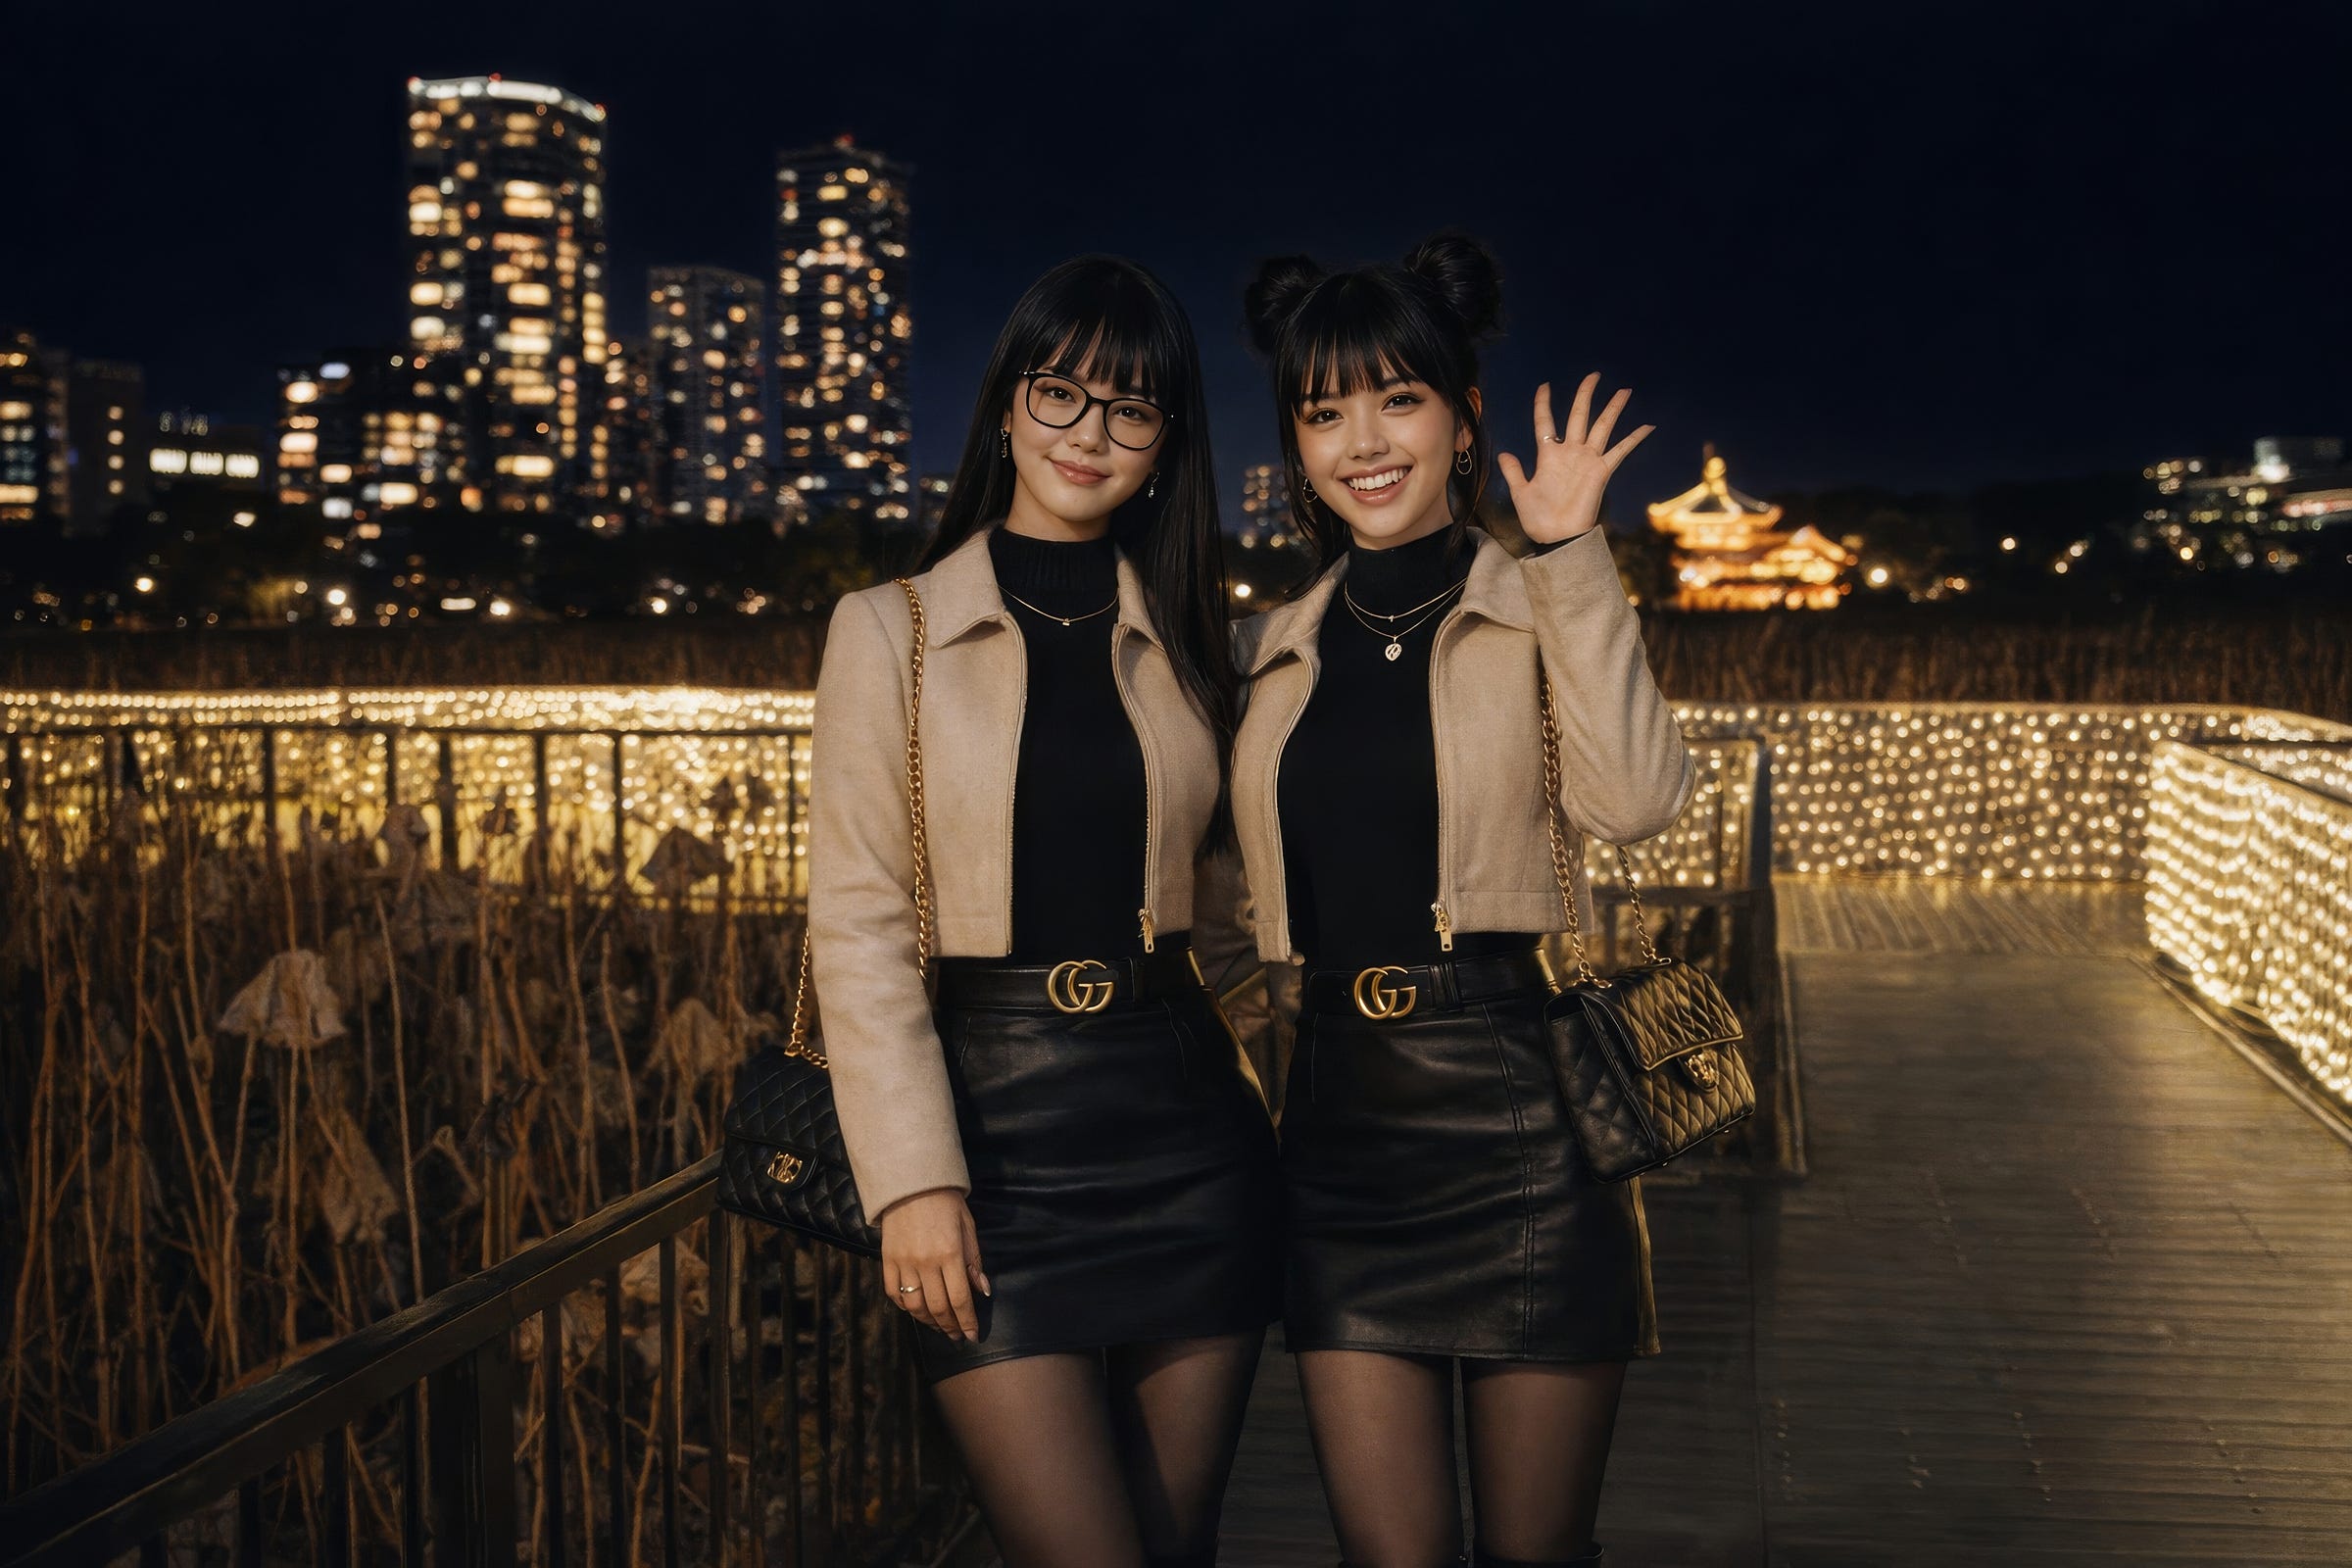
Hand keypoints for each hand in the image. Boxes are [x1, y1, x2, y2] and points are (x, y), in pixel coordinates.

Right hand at [878, 1188, 988, 1339]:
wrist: (912, 1182)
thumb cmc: (946, 1203)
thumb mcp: (968, 1228)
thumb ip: (974, 1261)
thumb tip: (981, 1290)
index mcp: (950, 1254)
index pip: (960, 1299)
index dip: (967, 1322)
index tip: (972, 1336)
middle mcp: (926, 1262)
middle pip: (938, 1307)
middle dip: (950, 1326)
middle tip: (957, 1336)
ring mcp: (904, 1262)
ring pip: (915, 1306)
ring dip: (929, 1322)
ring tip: (939, 1326)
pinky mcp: (887, 1260)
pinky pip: (894, 1292)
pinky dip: (905, 1306)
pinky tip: (916, 1310)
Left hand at [1497, 373, 1653, 545]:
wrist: (1556, 538)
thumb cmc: (1538, 519)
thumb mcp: (1521, 493)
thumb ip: (1514, 472)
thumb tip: (1503, 453)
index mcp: (1548, 455)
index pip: (1545, 422)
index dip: (1543, 404)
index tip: (1545, 386)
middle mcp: (1570, 452)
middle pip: (1578, 415)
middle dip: (1585, 394)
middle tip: (1593, 375)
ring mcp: (1587, 460)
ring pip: (1601, 427)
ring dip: (1612, 409)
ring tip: (1624, 391)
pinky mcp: (1601, 472)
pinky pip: (1620, 452)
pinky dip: (1633, 439)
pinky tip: (1647, 426)